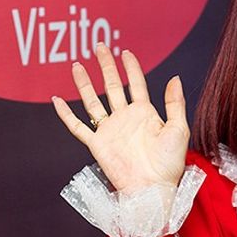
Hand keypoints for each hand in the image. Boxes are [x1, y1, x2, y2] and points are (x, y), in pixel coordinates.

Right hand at [52, 44, 188, 191]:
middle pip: (112, 86)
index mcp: (145, 114)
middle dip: (106, 66)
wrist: (152, 189)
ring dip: (85, 83)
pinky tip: (57, 100)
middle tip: (100, 47)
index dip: (131, 67)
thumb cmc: (169, 165)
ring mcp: (110, 130)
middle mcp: (125, 119)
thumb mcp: (178, 130)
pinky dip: (66, 114)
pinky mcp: (97, 144)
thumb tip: (175, 77)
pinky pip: (78, 126)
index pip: (136, 84)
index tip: (125, 52)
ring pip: (93, 101)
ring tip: (77, 65)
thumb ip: (174, 104)